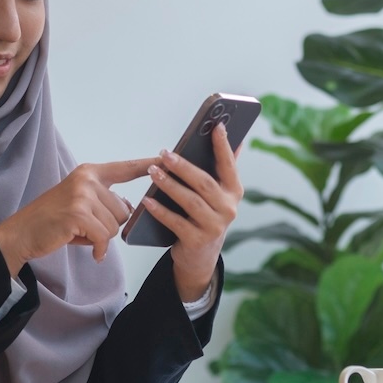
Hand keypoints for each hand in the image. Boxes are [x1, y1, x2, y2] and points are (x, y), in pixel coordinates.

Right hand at [0, 157, 157, 275]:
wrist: (23, 232)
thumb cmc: (54, 220)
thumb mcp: (81, 201)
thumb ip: (105, 199)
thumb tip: (130, 206)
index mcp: (89, 172)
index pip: (125, 168)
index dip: (146, 165)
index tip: (165, 157)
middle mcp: (87, 179)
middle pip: (123, 210)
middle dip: (108, 225)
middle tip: (83, 226)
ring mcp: (82, 195)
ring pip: (115, 226)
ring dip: (100, 236)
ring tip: (78, 232)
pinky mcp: (78, 214)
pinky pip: (104, 237)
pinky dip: (98, 249)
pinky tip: (90, 251)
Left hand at [142, 122, 243, 300]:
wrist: (201, 256)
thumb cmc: (206, 216)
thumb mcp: (219, 194)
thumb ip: (224, 168)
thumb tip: (235, 139)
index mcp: (234, 192)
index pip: (229, 165)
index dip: (223, 146)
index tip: (216, 126)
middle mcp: (229, 209)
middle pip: (204, 183)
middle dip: (184, 167)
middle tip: (165, 154)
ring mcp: (214, 226)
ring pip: (190, 201)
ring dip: (169, 185)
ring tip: (153, 172)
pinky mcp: (197, 241)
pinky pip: (176, 222)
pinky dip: (160, 211)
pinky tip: (147, 201)